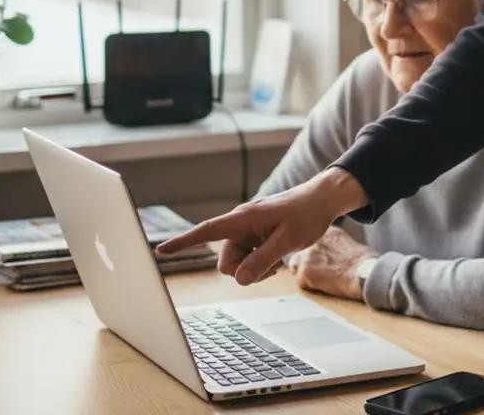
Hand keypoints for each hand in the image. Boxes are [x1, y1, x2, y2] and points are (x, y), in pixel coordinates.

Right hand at [155, 168, 367, 285]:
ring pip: (238, 265)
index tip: (160, 250)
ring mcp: (248, 234)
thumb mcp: (287, 241)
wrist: (322, 202)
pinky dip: (261, 264)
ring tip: (278, 257)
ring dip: (255, 268)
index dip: (183, 242)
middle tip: (272, 262)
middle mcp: (240, 226)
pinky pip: (248, 262)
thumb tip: (239, 280)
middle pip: (226, 262)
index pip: (206, 231)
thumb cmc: (306, 214)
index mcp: (242, 219)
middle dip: (245, 269)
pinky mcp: (255, 239)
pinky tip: (277, 257)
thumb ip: (263, 260)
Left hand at [285, 226, 377, 299]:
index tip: (322, 260)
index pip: (310, 241)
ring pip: (296, 266)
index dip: (315, 254)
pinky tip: (324, 285)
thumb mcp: (347, 242)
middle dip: (307, 262)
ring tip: (322, 279)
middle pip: (300, 253)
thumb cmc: (363, 263)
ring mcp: (307, 255)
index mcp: (326, 231)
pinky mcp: (304, 271)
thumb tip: (328, 252)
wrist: (363, 273)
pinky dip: (309, 286)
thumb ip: (333, 243)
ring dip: (305, 273)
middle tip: (320, 271)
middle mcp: (313, 240)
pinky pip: (300, 281)